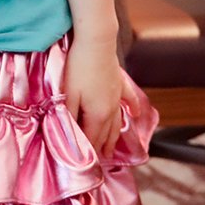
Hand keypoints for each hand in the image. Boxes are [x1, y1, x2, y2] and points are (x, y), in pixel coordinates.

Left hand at [64, 33, 126, 158]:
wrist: (96, 42)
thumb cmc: (78, 67)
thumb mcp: (68, 94)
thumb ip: (69, 116)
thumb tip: (68, 134)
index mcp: (97, 114)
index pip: (92, 138)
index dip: (88, 151)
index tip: (85, 163)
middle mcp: (111, 108)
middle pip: (106, 133)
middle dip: (102, 148)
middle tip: (100, 161)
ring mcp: (117, 96)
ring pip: (118, 122)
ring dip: (114, 136)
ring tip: (112, 148)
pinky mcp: (120, 84)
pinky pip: (129, 100)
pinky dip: (133, 108)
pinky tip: (136, 114)